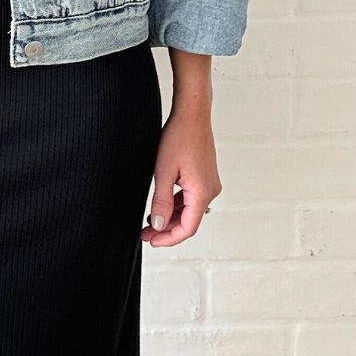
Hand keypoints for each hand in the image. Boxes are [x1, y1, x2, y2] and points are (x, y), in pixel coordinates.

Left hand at [142, 107, 221, 246]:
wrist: (192, 115)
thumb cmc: (180, 137)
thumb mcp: (163, 172)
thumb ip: (160, 201)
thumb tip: (158, 224)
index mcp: (202, 193)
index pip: (187, 228)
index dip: (168, 238)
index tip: (152, 240)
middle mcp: (210, 191)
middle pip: (188, 221)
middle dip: (166, 229)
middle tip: (146, 233)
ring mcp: (208, 184)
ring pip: (188, 210)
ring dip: (170, 217)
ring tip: (150, 221)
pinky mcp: (204, 177)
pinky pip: (190, 198)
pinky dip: (176, 205)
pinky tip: (161, 205)